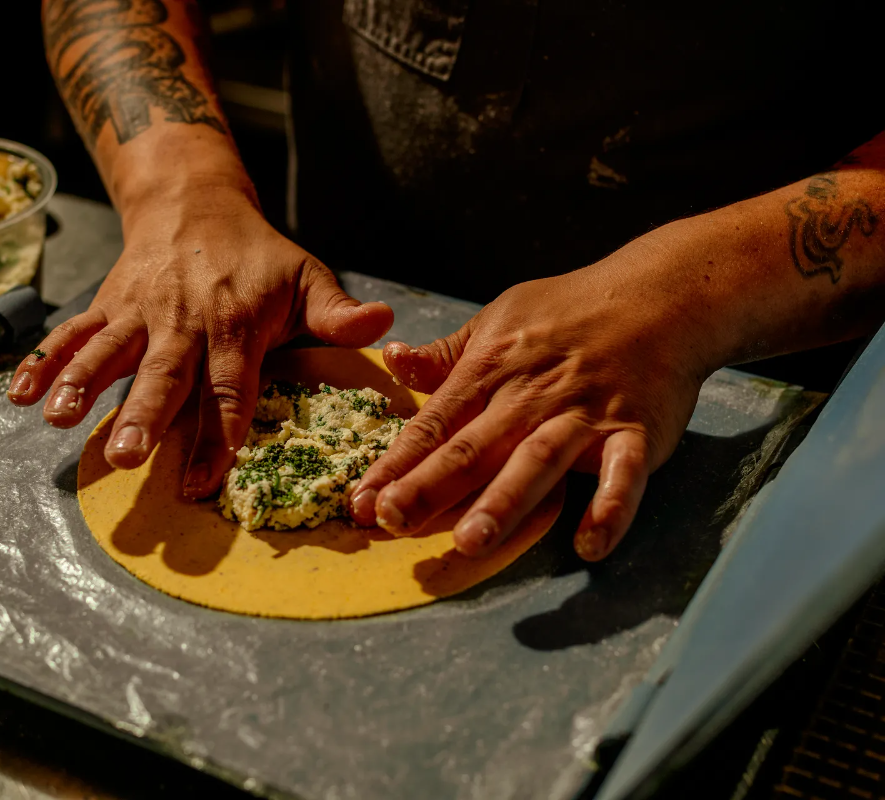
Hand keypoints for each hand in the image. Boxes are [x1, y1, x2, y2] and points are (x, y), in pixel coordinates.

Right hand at [8, 187, 392, 496]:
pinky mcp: (109, 306)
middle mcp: (183, 322)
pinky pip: (74, 334)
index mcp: (234, 325)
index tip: (205, 476)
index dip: (219, 431)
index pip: (229, 386)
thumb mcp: (306, 276)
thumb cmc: (259, 255)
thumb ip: (338, 312)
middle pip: (165, 375)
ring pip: (110, 352)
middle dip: (146, 416)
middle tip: (127, 458)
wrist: (194, 202)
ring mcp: (140, 314)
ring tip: (59, 418)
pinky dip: (46, 363)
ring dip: (84, 384)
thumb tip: (384, 327)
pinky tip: (20, 396)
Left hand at [350, 249, 714, 560]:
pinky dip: (609, 506)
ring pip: (537, 461)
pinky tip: (589, 544)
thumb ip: (446, 354)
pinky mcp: (636, 431)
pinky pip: (624, 474)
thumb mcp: (497, 319)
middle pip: (473, 447)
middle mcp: (530, 395)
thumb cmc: (570, 310)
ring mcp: (584, 414)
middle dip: (428, 486)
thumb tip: (392, 362)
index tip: (361, 500)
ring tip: (470, 541)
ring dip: (504, 501)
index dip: (395, 464)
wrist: (659, 294)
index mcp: (491, 369)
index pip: (434, 424)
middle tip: (389, 523)